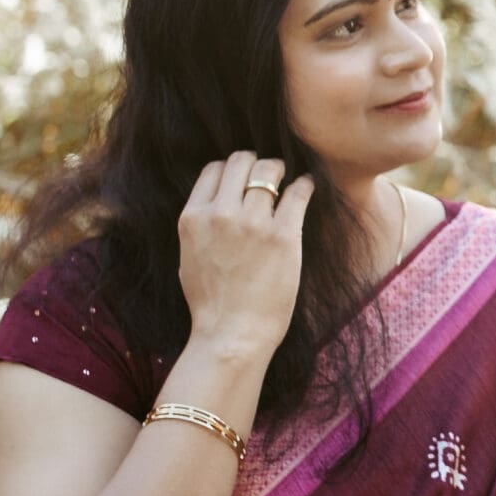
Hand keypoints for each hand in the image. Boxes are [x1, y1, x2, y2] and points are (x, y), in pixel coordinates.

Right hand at [176, 153, 314, 356]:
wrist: (232, 334)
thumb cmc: (211, 303)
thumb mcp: (188, 256)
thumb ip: (200, 225)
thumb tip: (214, 202)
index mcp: (193, 217)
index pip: (213, 169)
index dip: (231, 171)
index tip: (244, 179)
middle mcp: (221, 213)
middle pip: (241, 161)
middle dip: (257, 164)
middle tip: (270, 175)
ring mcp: (252, 223)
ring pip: (270, 170)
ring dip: (282, 172)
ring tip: (289, 182)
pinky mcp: (283, 235)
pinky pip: (298, 191)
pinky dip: (305, 185)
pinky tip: (308, 188)